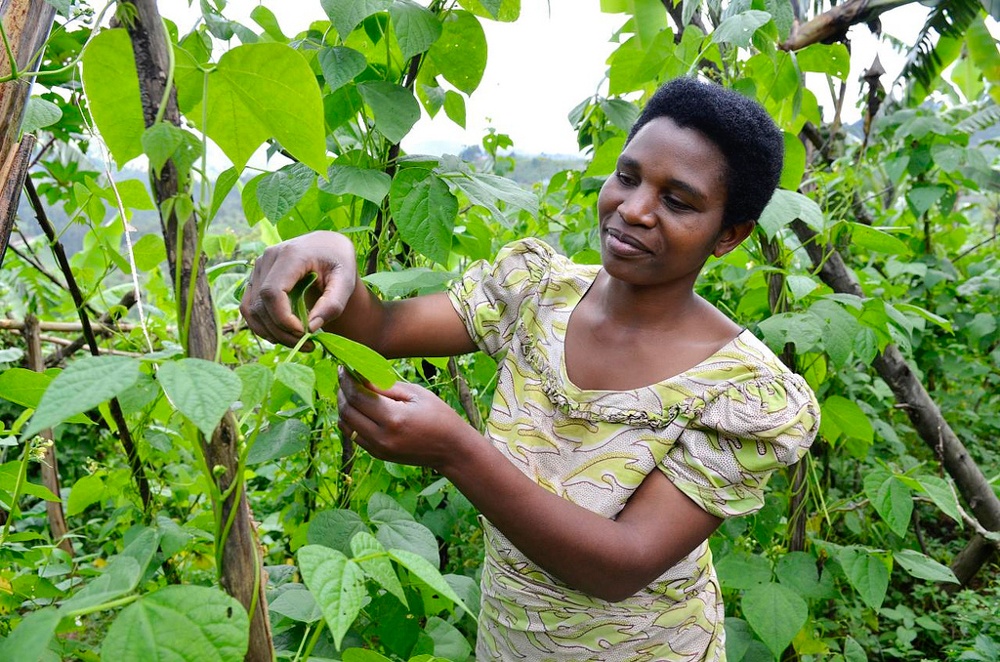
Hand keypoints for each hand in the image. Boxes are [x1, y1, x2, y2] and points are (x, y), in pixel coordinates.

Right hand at [240, 231, 356, 346]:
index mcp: (290, 254)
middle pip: (261, 304)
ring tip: (298, 341)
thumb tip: (311, 328)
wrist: (328, 245)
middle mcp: (268, 258)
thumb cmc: (339, 261)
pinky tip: (283, 335)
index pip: (272, 292)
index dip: (283, 318)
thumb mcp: (346, 280)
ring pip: (251, 309)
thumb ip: (333, 303)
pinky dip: (262, 326)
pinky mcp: (255, 277)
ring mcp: (258, 267)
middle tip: (307, 343)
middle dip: (281, 331)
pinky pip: (249, 307)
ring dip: (271, 332)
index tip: (304, 333)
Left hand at [337, 366, 475, 469]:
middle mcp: (382, 437)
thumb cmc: (439, 415)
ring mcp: (378, 449)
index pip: (357, 396)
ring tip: (349, 390)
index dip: (347, 379)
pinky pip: (353, 435)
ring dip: (343, 405)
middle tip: (345, 377)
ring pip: (345, 424)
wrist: (451, 449)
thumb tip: (360, 375)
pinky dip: (350, 419)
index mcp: (394, 418)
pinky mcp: (377, 454)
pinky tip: (357, 407)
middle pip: (347, 410)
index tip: (344, 367)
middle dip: (342, 390)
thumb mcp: (416, 394)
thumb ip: (386, 386)